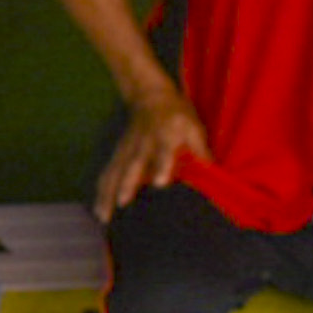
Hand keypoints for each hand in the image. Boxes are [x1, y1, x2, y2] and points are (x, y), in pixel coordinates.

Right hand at [97, 86, 210, 221]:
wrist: (149, 95)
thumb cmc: (177, 114)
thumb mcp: (194, 126)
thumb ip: (200, 149)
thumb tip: (212, 173)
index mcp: (165, 133)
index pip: (163, 150)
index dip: (162, 166)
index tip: (161, 183)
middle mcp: (143, 143)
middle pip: (133, 165)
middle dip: (126, 184)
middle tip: (122, 203)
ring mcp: (127, 148)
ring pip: (115, 172)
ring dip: (108, 193)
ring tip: (104, 216)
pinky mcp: (118, 154)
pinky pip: (108, 174)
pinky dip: (102, 192)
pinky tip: (99, 212)